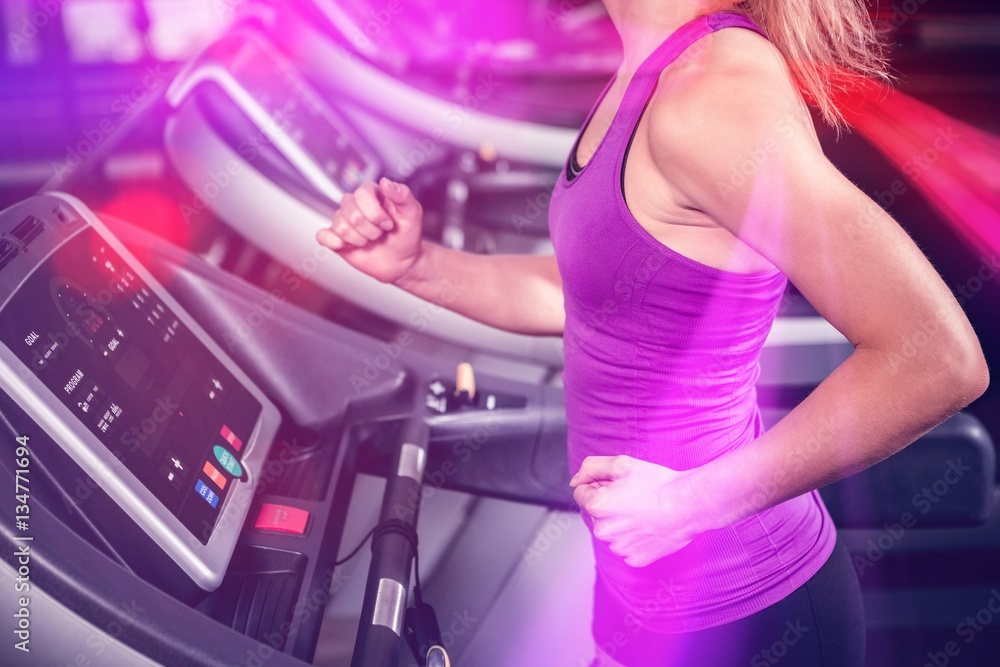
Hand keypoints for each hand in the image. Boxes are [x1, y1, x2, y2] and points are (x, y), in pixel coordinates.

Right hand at [315, 177, 423, 283]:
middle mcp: (355, 204)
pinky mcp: (335, 237)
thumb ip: (402, 194)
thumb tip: (385, 182)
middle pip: (351, 214)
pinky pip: (322, 236)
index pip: (362, 194)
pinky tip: (349, 246)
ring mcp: (343, 220)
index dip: (376, 214)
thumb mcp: (412, 213)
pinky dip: (335, 243)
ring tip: (370, 240)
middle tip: (380, 234)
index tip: (388, 224)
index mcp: (372, 193)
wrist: (401, 261)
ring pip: (340, 227)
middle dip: (371, 230)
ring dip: (360, 240)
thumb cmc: (405, 235)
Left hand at [571, 455, 698, 567]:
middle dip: (608, 504)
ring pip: (612, 531)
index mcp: (596, 506)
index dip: (598, 484)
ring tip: (644, 511)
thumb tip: (575, 482)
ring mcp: (619, 548)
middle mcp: (603, 531)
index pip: (581, 493)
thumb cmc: (657, 483)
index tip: (617, 484)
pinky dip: (635, 537)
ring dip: (621, 522)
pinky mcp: (634, 559)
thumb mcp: (620, 463)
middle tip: (634, 496)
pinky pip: (627, 546)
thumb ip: (590, 468)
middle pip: (596, 513)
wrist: (689, 505)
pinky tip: (649, 526)